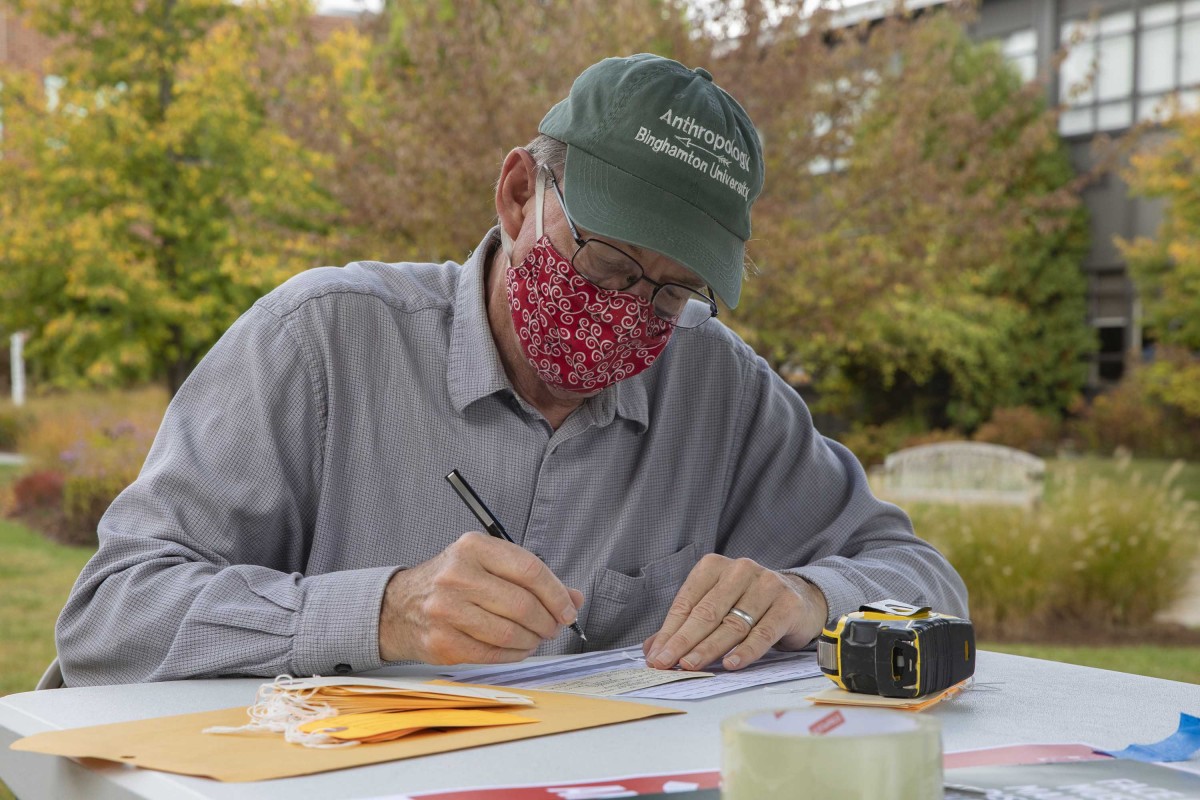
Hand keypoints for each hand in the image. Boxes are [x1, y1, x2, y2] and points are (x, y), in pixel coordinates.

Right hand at [379, 532, 583, 664]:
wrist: (400, 607)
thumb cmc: (453, 583)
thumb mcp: (488, 565)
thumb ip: (532, 578)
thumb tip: (574, 598)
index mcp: (473, 547)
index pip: (529, 570)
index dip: (556, 594)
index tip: (568, 609)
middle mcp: (457, 575)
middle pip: (522, 605)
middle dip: (547, 621)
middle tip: (552, 627)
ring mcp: (446, 609)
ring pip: (510, 633)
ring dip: (532, 641)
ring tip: (535, 638)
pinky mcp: (442, 641)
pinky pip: (492, 654)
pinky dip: (514, 655)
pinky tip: (517, 649)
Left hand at [642, 555, 827, 670]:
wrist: (800, 598)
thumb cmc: (748, 604)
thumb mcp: (716, 607)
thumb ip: (685, 625)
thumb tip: (653, 649)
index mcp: (715, 566)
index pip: (687, 602)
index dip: (669, 631)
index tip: (656, 656)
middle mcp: (740, 570)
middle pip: (707, 612)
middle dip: (684, 641)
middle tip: (667, 663)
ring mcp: (766, 585)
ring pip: (732, 623)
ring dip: (709, 648)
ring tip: (691, 665)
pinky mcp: (787, 606)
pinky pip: (762, 633)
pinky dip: (745, 651)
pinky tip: (730, 664)